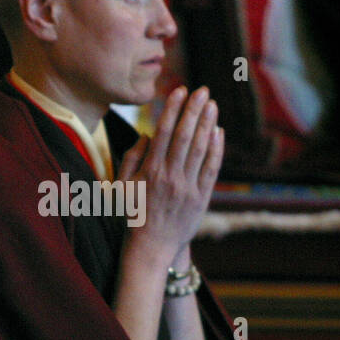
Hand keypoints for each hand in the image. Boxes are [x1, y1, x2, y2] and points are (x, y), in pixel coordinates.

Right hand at [118, 86, 223, 266]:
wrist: (151, 248)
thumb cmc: (132, 215)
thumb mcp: (121, 186)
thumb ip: (131, 158)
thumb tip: (147, 134)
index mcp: (149, 172)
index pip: (163, 132)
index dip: (172, 109)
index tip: (179, 90)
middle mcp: (170, 177)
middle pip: (184, 136)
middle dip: (193, 110)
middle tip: (202, 90)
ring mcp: (187, 188)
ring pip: (199, 150)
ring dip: (207, 124)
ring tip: (212, 104)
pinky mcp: (201, 198)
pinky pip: (211, 169)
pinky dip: (216, 149)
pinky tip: (218, 132)